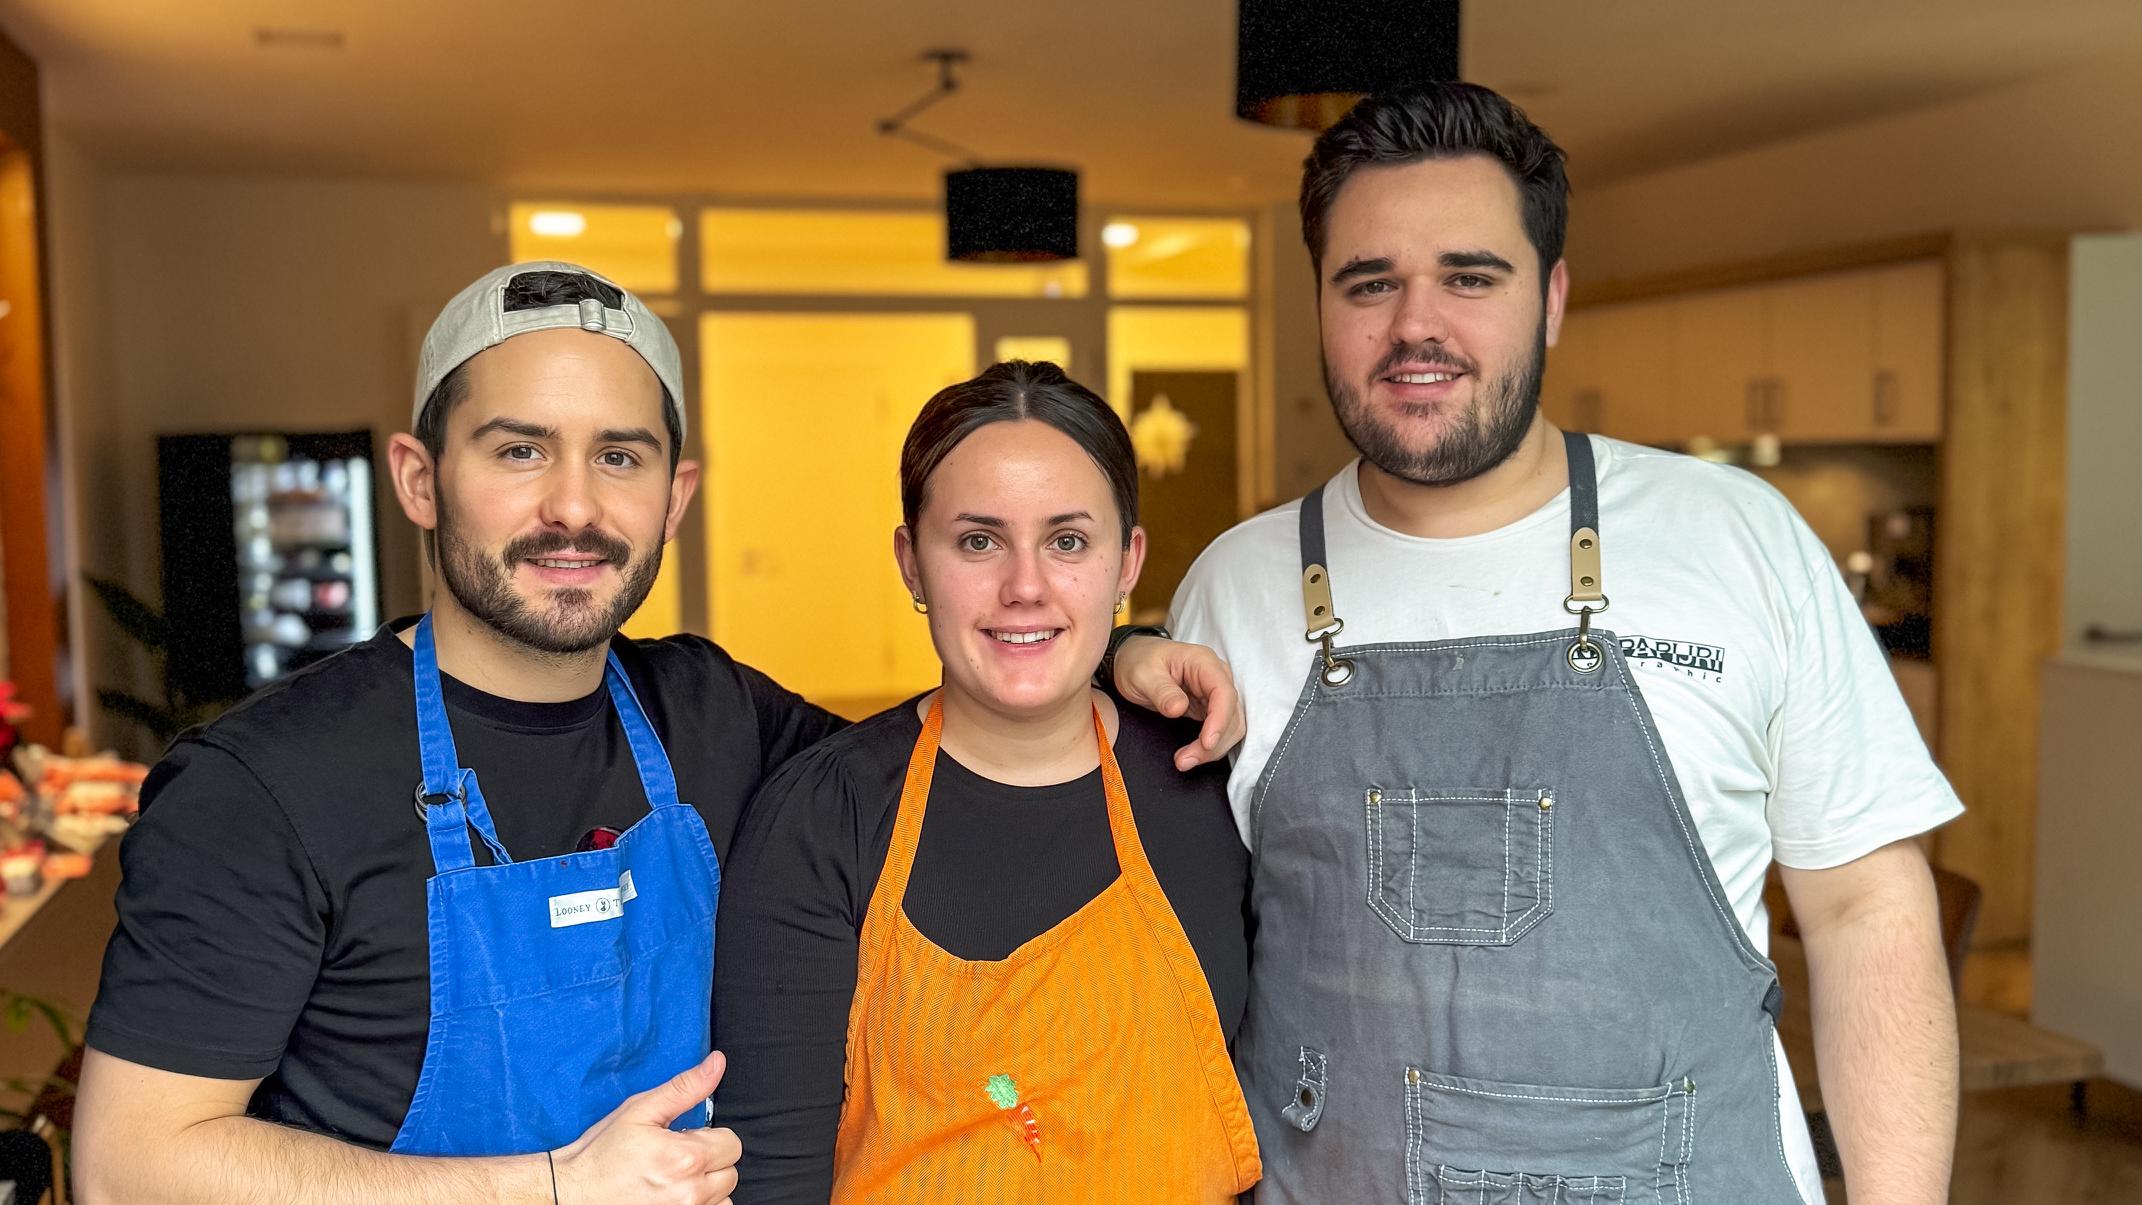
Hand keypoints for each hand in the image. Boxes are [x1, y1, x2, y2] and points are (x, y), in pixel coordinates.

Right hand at [551, 1052, 741, 1203]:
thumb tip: (717, 1064)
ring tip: (676, 1179)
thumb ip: (685, 1088)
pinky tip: (675, 1196)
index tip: (684, 1139)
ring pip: (723, 1197)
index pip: (731, 1144)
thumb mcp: (640, 1111)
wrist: (571, 1193)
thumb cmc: (601, 1154)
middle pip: (730, 1172)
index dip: (708, 1137)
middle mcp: (690, 1193)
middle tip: (675, 1159)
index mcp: (686, 1158)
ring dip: (707, 1187)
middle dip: (708, 1161)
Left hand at [1110, 636, 1244, 770]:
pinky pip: (1218, 731)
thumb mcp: (1142, 674)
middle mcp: (1215, 677)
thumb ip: (1162, 691)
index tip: (1207, 743)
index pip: (1224, 693)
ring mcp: (1213, 694)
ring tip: (1184, 761)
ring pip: (1229, 727)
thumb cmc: (1138, 660)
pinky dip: (1207, 747)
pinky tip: (1189, 755)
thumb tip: (1179, 708)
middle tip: (1186, 760)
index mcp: (1203, 663)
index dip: (1220, 720)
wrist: (1132, 660)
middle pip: (1231, 715)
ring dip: (1212, 749)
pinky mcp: (1207, 709)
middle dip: (1215, 742)